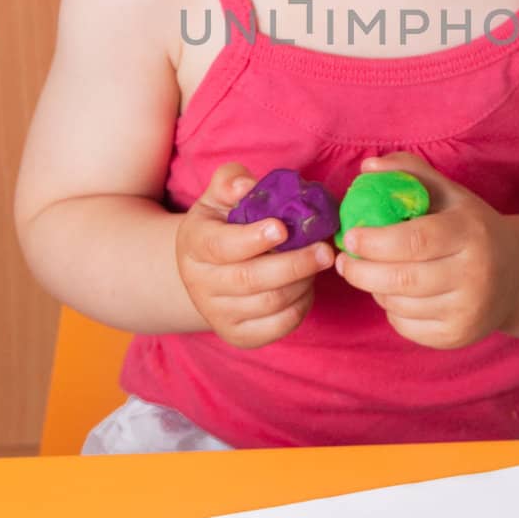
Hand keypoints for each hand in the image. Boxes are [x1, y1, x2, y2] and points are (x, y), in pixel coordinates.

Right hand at [175, 162, 334, 348]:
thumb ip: (231, 182)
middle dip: (293, 265)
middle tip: (325, 251)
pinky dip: (301, 306)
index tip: (282, 228)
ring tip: (319, 262)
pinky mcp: (239, 335)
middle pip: (249, 279)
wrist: (207, 270)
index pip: (220, 246)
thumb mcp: (220, 197)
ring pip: (268, 304)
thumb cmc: (223, 223)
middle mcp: (199, 283)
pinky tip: (307, 285)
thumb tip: (246, 185)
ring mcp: (217, 313)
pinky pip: (277, 326)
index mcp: (194, 244)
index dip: (252, 239)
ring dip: (302, 283)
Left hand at [335, 152, 518, 349]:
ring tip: (373, 273)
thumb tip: (367, 166)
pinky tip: (396, 294)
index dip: (376, 240)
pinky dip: (391, 310)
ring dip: (375, 289)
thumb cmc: (471, 227)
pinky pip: (406, 326)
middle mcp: (474, 274)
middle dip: (362, 271)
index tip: (350, 235)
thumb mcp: (449, 194)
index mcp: (471, 232)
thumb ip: (410, 172)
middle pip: (402, 279)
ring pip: (400, 305)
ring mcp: (467, 310)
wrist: (517, 276)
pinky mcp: (457, 336)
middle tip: (343, 260)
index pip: (416, 240)